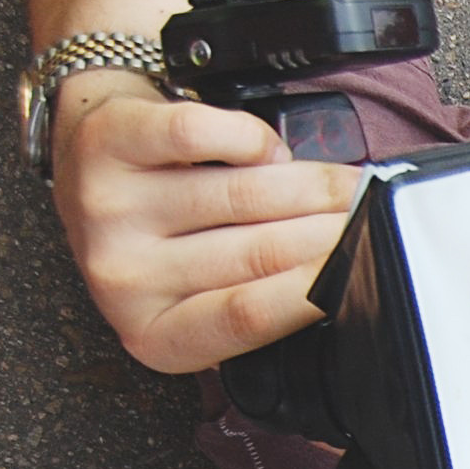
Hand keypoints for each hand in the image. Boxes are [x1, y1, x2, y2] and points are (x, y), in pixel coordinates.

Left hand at [52, 75, 362, 374]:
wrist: (92, 173)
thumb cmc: (173, 242)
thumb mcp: (213, 302)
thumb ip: (267, 309)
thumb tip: (354, 280)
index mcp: (157, 335)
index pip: (248, 316)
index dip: (317, 286)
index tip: (370, 263)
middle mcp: (122, 278)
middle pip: (259, 251)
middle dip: (336, 230)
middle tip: (377, 219)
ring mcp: (107, 209)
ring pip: (243, 192)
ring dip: (313, 185)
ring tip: (345, 186)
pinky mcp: (105, 143)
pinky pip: (203, 133)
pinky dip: (253, 139)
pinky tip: (267, 153)